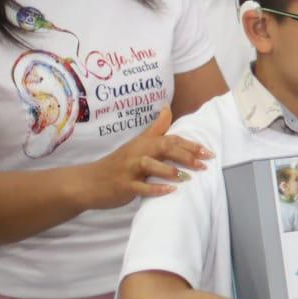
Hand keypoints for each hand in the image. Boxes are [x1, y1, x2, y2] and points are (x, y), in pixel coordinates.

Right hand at [83, 108, 211, 207]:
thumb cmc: (118, 163)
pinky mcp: (123, 186)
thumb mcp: (137, 143)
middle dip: (185, 155)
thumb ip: (155, 129)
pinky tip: (171, 190)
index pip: (170, 139)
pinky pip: (140, 187)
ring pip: (150, 165)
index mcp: (143, 143)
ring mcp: (129, 169)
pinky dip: (155, 189)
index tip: (209, 152)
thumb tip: (167, 108)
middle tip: (204, 164)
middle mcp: (137, 153)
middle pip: (163, 148)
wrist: (88, 181)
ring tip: (187, 177)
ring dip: (169, 170)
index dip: (190, 145)